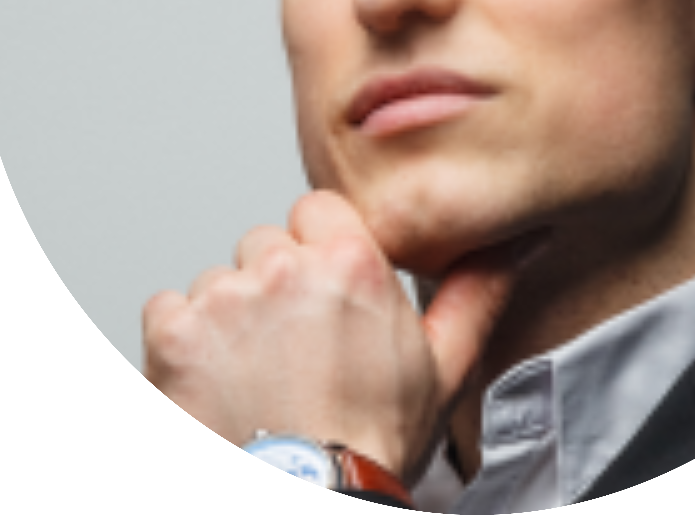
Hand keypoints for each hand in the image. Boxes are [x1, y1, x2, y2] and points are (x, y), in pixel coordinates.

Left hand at [143, 191, 523, 483]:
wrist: (309, 499)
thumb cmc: (371, 444)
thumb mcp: (447, 363)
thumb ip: (481, 286)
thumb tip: (523, 240)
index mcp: (351, 263)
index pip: (317, 208)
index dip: (320, 249)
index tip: (325, 289)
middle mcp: (285, 268)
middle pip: (267, 242)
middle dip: (278, 282)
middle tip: (295, 343)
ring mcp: (225, 297)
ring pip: (222, 278)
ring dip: (233, 314)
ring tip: (257, 372)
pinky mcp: (175, 331)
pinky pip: (171, 307)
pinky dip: (187, 339)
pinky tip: (219, 380)